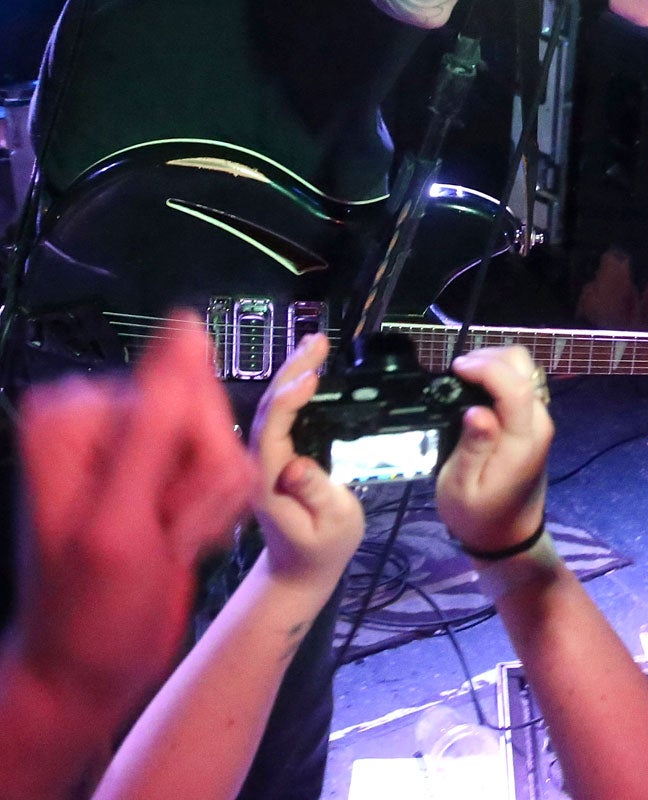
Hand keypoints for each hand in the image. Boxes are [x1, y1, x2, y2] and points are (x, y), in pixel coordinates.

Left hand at [3, 313, 252, 720]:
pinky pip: (226, 468)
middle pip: (207, 411)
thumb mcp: (121, 514)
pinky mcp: (162, 472)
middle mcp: (105, 420)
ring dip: (210, 502)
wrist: (90, 668)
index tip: (164, 505)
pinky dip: (214, 510)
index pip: (182, 389)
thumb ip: (157, 417)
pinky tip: (180, 541)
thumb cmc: (90, 609)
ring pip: (224, 443)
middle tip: (165, 529)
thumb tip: (187, 326)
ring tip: (169, 541)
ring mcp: (136, 447)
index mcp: (75, 414)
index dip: (196, 450)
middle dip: (203, 478)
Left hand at [250, 333, 365, 592]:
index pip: (270, 431)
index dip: (287, 400)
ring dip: (290, 373)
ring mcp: (259, 462)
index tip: (312, 376)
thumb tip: (298, 464)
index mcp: (266, 483)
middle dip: (290, 371)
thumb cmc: (321, 551)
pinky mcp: (270, 458)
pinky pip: (275, 417)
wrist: (298, 571)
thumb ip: (318, 493)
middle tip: (319, 341)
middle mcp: (255, 468)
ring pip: (268, 409)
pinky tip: (305, 371)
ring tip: (315, 344)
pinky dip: (290, 389)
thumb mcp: (334, 526)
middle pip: (265, 410)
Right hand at [436, 345, 552, 556]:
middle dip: (491, 358)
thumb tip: (477, 410)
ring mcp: (540, 421)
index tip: (455, 368)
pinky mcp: (534, 422)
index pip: (516, 387)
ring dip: (495, 364)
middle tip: (456, 371)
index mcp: (523, 439)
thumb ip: (472, 446)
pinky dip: (499, 377)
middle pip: (525, 367)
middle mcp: (539, 423)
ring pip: (525, 371)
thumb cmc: (477, 516)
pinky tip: (474, 388)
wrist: (508, 536)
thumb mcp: (461, 488)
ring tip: (462, 377)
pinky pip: (521, 385)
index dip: (487, 368)